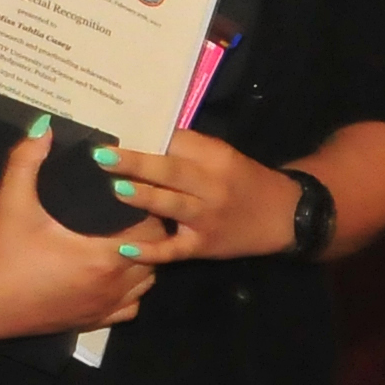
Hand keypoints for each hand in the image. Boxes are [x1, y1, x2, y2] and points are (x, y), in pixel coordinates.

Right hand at [0, 119, 169, 339]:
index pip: (150, 231)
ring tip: (125, 240)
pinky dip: (130, 291)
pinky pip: (129, 309)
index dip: (146, 210)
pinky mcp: (90, 323)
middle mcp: (111, 286)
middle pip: (156, 257)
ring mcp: (102, 308)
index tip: (132, 194)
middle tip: (130, 211)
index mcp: (101, 256)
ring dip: (143, 263)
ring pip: (146, 285)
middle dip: (148, 234)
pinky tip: (113, 275)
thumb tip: (43, 125)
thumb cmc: (0, 253)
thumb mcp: (12, 202)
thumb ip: (27, 160)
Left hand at [90, 129, 297, 261]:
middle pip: (171, 171)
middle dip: (135, 163)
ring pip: (170, 206)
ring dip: (142, 197)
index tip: (113, 133)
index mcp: (216, 158)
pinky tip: (124, 248)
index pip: (178, 143)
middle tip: (101, 155)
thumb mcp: (223, 157)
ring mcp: (207, 218)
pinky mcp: (203, 247)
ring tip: (114, 189)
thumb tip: (142, 140)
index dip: (147, 138)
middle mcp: (212, 186)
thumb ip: (188, 150)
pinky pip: (173, 250)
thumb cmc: (244, 180)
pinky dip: (150, 251)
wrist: (283, 217)